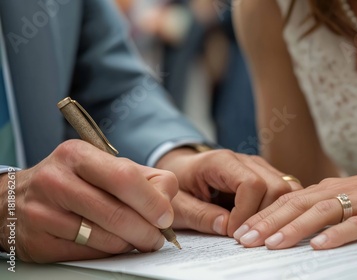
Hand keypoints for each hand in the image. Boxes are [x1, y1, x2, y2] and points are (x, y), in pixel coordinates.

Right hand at [0, 140, 177, 262]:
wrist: (16, 200)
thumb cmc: (72, 180)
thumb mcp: (103, 166)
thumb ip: (142, 177)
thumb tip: (168, 197)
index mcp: (77, 155)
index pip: (125, 178)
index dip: (152, 201)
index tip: (165, 217)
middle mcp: (56, 180)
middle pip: (117, 213)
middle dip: (147, 231)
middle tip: (157, 237)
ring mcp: (43, 212)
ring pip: (105, 238)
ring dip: (130, 244)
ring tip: (136, 239)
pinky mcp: (39, 242)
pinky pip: (89, 253)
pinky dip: (109, 252)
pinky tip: (111, 243)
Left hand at [156, 148, 302, 235]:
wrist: (181, 170)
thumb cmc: (178, 186)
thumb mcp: (178, 204)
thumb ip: (199, 214)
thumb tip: (226, 226)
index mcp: (221, 161)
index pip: (251, 184)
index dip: (246, 213)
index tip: (232, 232)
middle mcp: (245, 160)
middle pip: (275, 186)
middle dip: (264, 217)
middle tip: (244, 237)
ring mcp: (258, 167)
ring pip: (286, 189)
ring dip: (274, 215)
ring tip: (254, 233)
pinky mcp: (265, 177)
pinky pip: (283, 193)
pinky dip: (277, 211)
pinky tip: (261, 225)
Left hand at [233, 167, 356, 249]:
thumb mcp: (346, 194)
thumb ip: (321, 204)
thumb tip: (292, 216)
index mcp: (327, 188)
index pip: (287, 201)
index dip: (262, 215)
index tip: (241, 230)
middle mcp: (338, 191)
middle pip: (296, 205)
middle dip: (267, 223)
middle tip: (244, 239)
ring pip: (320, 213)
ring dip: (294, 229)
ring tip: (271, 244)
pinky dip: (337, 234)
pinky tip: (320, 246)